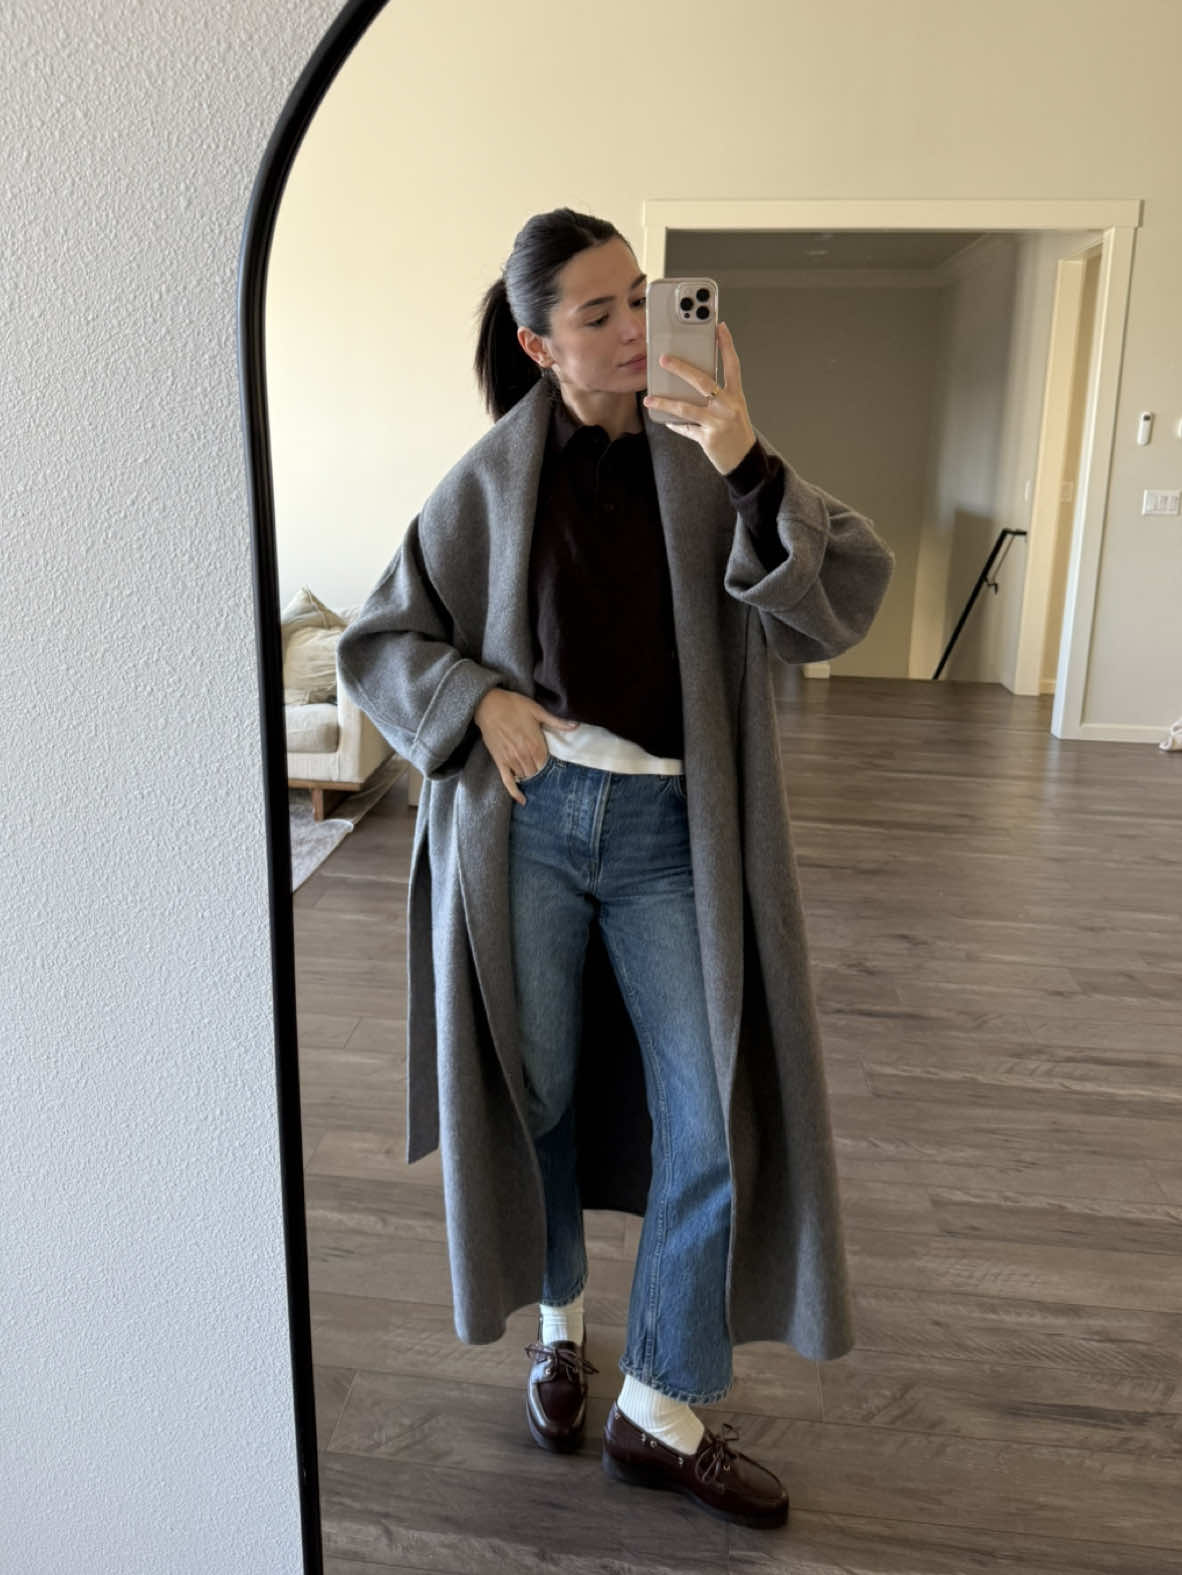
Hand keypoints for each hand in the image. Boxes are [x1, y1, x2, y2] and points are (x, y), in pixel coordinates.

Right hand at [474, 688, 576, 803]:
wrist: (489, 705)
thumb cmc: (513, 705)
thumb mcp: (537, 710)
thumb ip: (556, 721)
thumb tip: (575, 726)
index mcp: (535, 743)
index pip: (547, 764)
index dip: (551, 768)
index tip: (555, 769)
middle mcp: (524, 754)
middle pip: (537, 773)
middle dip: (541, 775)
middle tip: (546, 776)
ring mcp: (511, 760)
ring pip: (525, 777)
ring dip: (531, 779)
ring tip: (536, 782)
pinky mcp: (500, 761)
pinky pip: (508, 781)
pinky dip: (515, 792)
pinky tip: (522, 800)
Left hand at [642, 322, 756, 475]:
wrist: (745, 462)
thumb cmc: (737, 433)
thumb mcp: (734, 410)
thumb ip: (718, 396)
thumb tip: (691, 383)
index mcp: (736, 396)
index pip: (732, 365)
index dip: (727, 345)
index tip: (719, 327)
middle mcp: (728, 407)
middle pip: (703, 381)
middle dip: (682, 368)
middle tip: (664, 359)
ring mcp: (718, 423)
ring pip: (686, 408)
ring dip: (665, 402)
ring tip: (650, 398)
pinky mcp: (708, 439)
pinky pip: (686, 429)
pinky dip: (675, 425)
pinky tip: (666, 420)